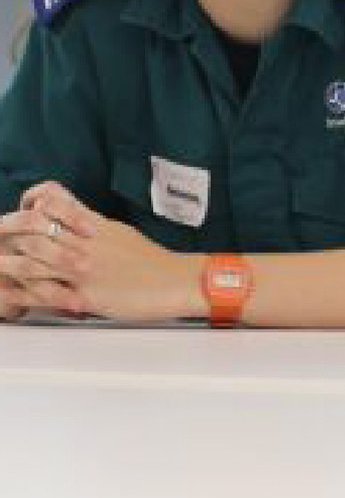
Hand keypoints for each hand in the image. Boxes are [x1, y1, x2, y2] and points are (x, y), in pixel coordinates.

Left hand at [0, 183, 196, 322]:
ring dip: (5, 263)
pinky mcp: (84, 296)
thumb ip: (91, 225)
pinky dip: (21, 295)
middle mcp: (84, 244)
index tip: (20, 210)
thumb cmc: (152, 260)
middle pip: (32, 229)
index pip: (54, 201)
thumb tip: (70, 219)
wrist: (176, 283)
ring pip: (31, 261)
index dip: (30, 202)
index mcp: (93, 225)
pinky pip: (45, 295)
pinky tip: (10, 294)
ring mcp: (82, 270)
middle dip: (6, 231)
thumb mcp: (120, 232)